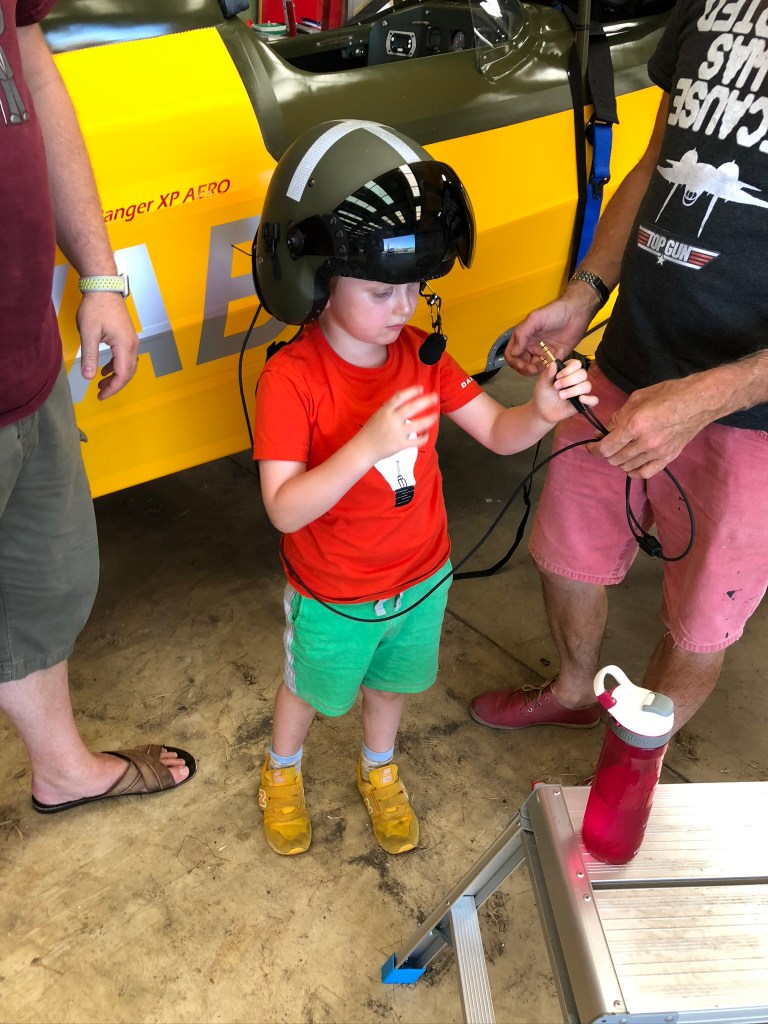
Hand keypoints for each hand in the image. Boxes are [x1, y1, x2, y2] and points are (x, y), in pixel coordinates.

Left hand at [76, 292, 138, 399]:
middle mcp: (133, 345)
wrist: (103, 287)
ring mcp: (132, 340)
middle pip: (128, 373)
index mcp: (125, 346)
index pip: (122, 375)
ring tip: (101, 384)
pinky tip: (105, 369)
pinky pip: (126, 358)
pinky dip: (116, 366)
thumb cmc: (97, 307)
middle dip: (115, 385)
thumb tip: (89, 377)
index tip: (100, 396)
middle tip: (100, 393)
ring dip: (116, 377)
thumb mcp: (89, 333)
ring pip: (128, 366)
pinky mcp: (127, 336)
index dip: (112, 388)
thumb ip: (90, 357)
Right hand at [358, 386, 438, 461]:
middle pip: (411, 408)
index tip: (421, 388)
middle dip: (425, 401)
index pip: (399, 397)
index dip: (411, 391)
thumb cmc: (371, 430)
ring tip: (435, 416)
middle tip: (435, 397)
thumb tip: (402, 392)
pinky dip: (425, 437)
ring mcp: (397, 433)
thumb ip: (390, 405)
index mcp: (385, 411)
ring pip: (418, 425)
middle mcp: (391, 420)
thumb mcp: (378, 414)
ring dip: (429, 419)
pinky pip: (417, 441)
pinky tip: (427, 433)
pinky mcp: (401, 445)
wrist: (364, 449)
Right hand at [505, 291, 594, 376]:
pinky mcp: (554, 356)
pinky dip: (547, 371)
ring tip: (543, 368)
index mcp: (523, 338)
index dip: (514, 362)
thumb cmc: (555, 312)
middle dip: (524, 369)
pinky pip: (547, 368)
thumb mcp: (535, 319)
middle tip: (532, 369)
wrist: (577, 313)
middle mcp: (531, 346)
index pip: (511, 354)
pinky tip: (551, 368)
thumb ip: (522, 335)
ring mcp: (542, 352)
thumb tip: (513, 353)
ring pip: (533, 368)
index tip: (522, 365)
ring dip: (535, 371)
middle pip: (521, 363)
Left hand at [533, 359, 597, 423]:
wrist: (543, 410)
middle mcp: (577, 379)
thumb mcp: (542, 383)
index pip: (576, 364)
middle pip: (583, 374)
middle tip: (557, 387)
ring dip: (574, 390)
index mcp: (568, 371)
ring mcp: (581, 391)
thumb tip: (553, 363)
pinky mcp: (584, 403)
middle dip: (570, 380)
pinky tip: (581, 399)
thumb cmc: (544, 394)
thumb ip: (548, 374)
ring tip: (561, 396)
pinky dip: (590, 399)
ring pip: (587, 385)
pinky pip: (594, 400)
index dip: (569, 369)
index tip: (558, 376)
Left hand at [586, 377, 710, 478]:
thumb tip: (605, 431)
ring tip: (621, 450)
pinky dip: (634, 471)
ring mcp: (658, 453)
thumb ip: (618, 416)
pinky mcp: (668, 458)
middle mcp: (645, 442)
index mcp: (635, 425)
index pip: (606, 447)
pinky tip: (631, 463)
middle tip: (607, 443)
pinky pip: (645, 473)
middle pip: (615, 459)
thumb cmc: (668, 394)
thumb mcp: (637, 398)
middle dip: (606, 452)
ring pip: (627, 467)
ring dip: (619, 460)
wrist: (699, 401)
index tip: (590, 445)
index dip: (594, 449)